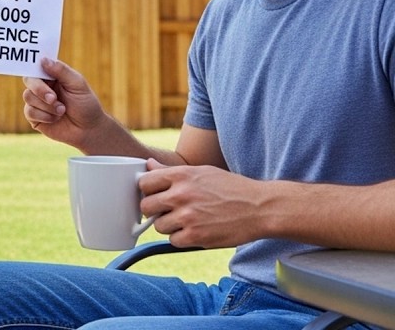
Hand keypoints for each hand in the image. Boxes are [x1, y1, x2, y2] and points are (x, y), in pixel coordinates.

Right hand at [21, 57, 109, 145]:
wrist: (88, 129)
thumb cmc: (86, 105)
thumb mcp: (77, 84)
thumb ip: (61, 71)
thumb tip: (43, 60)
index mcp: (52, 76)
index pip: (37, 67)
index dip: (35, 68)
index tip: (41, 74)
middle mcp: (42, 87)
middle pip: (29, 80)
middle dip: (40, 90)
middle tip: (53, 98)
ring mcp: (37, 102)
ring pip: (28, 96)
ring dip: (46, 106)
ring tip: (62, 111)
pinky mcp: (34, 117)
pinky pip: (29, 112)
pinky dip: (44, 116)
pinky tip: (55, 119)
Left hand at [139, 159, 264, 247]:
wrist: (260, 208)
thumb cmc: (231, 188)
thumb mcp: (202, 172)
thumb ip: (171, 171)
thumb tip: (148, 164)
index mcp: (181, 175)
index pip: (144, 182)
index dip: (148, 190)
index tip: (156, 194)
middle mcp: (181, 195)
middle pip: (146, 206)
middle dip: (154, 209)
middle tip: (168, 210)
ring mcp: (188, 217)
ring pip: (158, 225)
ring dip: (169, 225)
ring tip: (187, 220)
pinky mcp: (196, 236)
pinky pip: (173, 240)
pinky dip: (181, 238)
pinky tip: (195, 230)